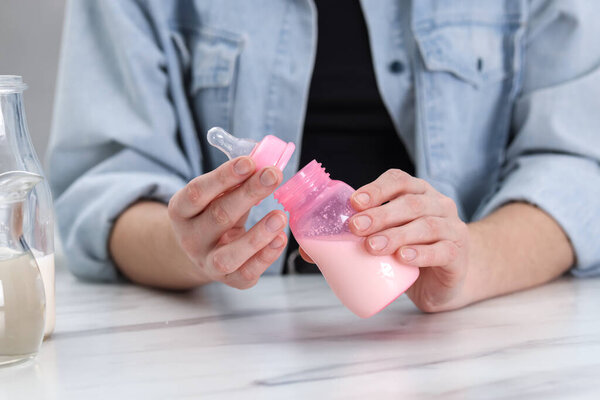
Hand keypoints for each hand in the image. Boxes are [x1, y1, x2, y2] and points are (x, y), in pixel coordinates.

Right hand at [167, 157, 287, 288]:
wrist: (204, 249)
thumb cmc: (216, 211)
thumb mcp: (218, 192)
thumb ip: (238, 176)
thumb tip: (266, 159)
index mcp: (181, 209)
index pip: (198, 192)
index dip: (224, 176)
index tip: (249, 162)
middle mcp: (190, 238)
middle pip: (218, 217)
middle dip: (248, 194)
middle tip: (273, 176)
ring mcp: (207, 262)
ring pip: (229, 255)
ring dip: (256, 236)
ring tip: (280, 216)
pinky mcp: (229, 280)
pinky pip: (246, 273)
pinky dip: (265, 257)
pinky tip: (280, 239)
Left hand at [346, 169, 470, 311]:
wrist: (444, 281)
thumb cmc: (409, 254)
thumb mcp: (384, 239)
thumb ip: (354, 239)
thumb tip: (309, 249)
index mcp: (418, 193)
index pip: (399, 180)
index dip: (377, 188)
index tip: (354, 202)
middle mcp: (438, 205)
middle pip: (411, 203)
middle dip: (380, 214)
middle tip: (355, 227)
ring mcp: (452, 228)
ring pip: (426, 225)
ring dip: (396, 234)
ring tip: (372, 246)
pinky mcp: (458, 254)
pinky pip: (442, 250)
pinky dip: (421, 253)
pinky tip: (403, 258)